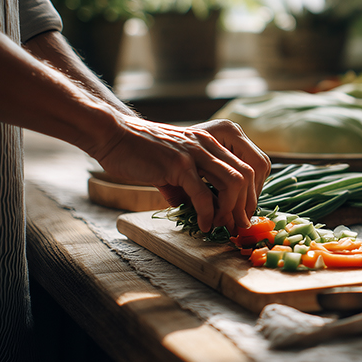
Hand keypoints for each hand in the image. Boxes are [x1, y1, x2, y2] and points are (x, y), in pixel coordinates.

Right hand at [93, 117, 270, 233]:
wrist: (113, 135)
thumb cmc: (140, 152)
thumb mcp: (173, 166)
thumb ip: (188, 185)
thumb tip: (197, 209)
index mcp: (211, 142)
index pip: (245, 167)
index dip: (248, 194)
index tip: (241, 215)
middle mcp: (208, 144)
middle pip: (246, 176)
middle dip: (245, 205)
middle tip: (237, 226)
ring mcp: (195, 153)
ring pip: (232, 183)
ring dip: (230, 210)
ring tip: (222, 226)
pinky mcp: (178, 165)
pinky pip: (203, 193)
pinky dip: (207, 214)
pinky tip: (204, 225)